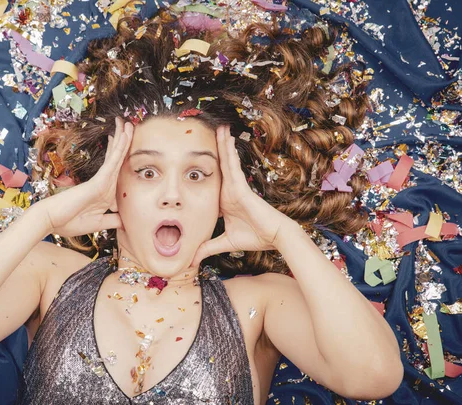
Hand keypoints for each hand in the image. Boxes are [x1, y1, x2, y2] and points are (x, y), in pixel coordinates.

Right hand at [36, 117, 133, 237]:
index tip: (127, 146)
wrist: (50, 221)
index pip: (117, 172)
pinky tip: (123, 136)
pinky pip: (111, 163)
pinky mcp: (98, 181)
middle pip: (118, 159)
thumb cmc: (69, 222)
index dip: (123, 157)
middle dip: (124, 141)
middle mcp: (104, 184)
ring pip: (116, 157)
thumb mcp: (98, 223)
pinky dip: (118, 149)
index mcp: (106, 193)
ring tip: (127, 122)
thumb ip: (112, 221)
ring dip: (123, 139)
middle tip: (129, 125)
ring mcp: (101, 181)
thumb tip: (126, 222)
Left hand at [190, 125, 292, 267]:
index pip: (212, 180)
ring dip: (222, 143)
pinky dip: (228, 151)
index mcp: (224, 199)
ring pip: (226, 161)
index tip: (194, 156)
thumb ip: (208, 247)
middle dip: (214, 148)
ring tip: (218, 126)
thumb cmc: (255, 237)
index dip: (205, 168)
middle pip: (219, 166)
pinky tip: (226, 137)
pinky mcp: (241, 186)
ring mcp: (235, 186)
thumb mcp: (224, 242)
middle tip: (206, 131)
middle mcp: (229, 190)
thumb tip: (191, 260)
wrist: (275, 236)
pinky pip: (232, 165)